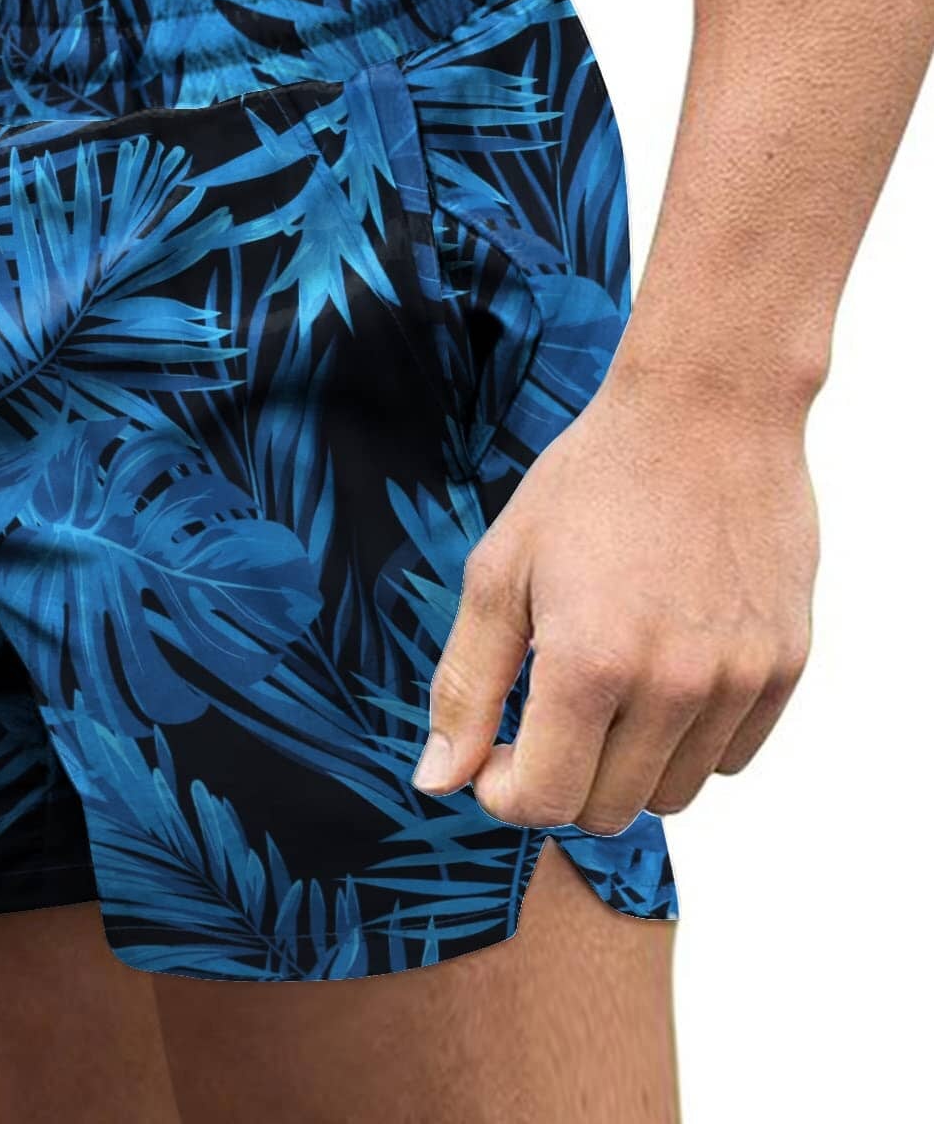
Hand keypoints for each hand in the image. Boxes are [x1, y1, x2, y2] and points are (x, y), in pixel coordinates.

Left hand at [412, 362, 818, 832]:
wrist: (706, 411)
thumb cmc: (591, 482)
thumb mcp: (500, 569)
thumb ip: (466, 684)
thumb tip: (437, 782)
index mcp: (590, 662)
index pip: (544, 801)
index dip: (503, 793)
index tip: (494, 756)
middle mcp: (673, 685)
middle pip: (608, 811)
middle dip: (560, 783)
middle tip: (543, 720)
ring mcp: (738, 680)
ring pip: (674, 793)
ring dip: (627, 764)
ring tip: (607, 687)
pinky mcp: (785, 666)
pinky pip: (731, 756)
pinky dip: (690, 740)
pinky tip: (663, 672)